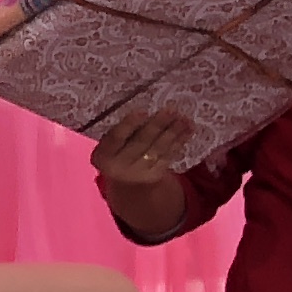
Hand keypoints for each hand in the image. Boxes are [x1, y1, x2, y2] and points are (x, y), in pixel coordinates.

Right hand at [92, 105, 202, 239]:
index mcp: (103, 155)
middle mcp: (120, 166)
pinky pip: (168, 156)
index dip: (129, 124)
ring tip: (184, 118)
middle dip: (157, 125)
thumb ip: (123, 131)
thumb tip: (148, 113)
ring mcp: (139, 172)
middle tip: (171, 110)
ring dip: (173, 132)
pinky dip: (179, 142)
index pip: (116, 138)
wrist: (126, 181)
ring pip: (157, 149)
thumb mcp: (111, 145)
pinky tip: (188, 130)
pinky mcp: (155, 175)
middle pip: (140, 142)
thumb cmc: (118, 153)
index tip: (143, 111)